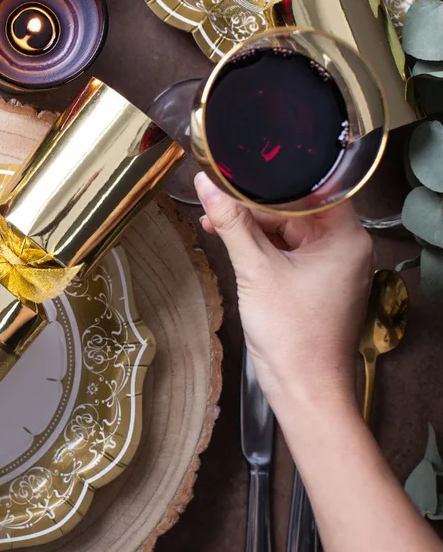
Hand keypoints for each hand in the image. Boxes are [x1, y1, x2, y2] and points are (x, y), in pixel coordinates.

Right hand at [194, 173, 371, 415]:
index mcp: (344, 237)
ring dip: (251, 225)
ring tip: (213, 219)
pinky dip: (259, 246)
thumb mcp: (255, 271)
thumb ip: (231, 224)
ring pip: (286, 229)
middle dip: (253, 204)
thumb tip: (206, 184)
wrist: (303, 387)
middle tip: (215, 196)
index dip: (274, 175)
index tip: (240, 164)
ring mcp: (328, 265)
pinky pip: (285, 250)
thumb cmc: (292, 334)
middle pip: (295, 208)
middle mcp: (343, 246)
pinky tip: (229, 239)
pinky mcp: (313, 281)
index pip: (311, 187)